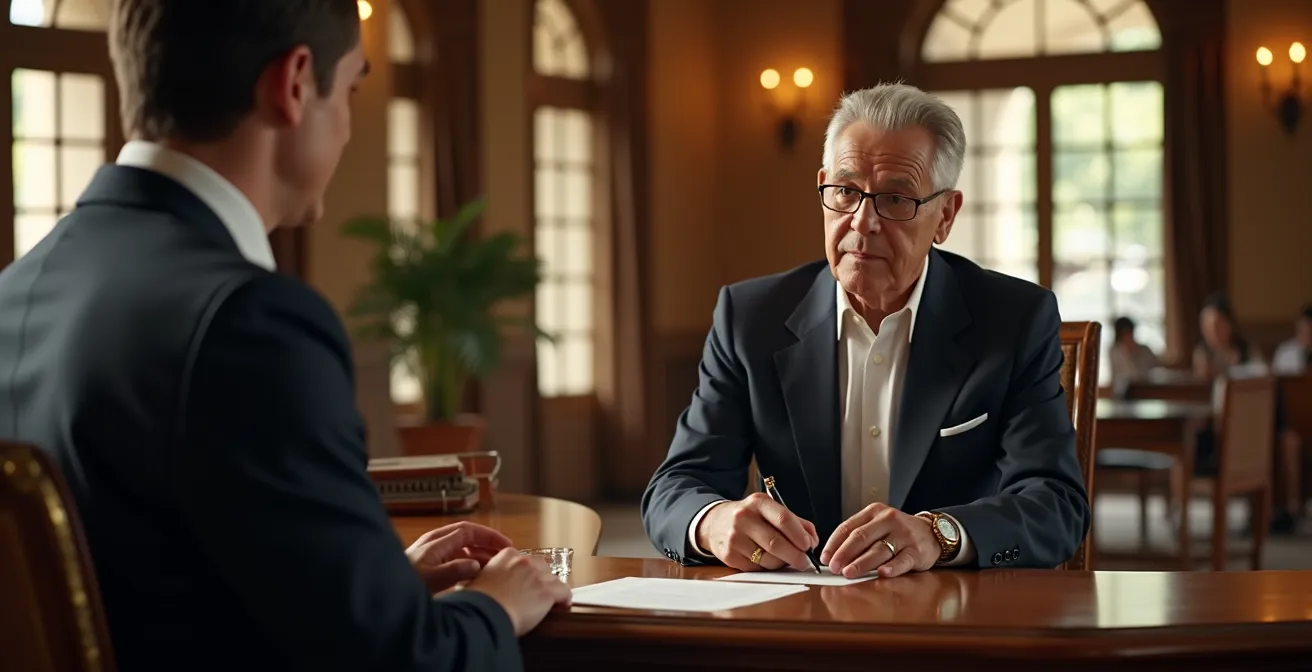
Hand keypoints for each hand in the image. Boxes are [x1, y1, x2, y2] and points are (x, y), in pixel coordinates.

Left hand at [406, 522, 513, 592]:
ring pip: (461, 548)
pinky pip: (454, 558)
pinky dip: (468, 563)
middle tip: (505, 554)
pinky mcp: (429, 565)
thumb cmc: (404, 585)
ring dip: (479, 554)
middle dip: (487, 543)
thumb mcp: (432, 579)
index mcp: (437, 542)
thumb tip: (476, 564)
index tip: (507, 545)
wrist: (381, 591)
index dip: (489, 536)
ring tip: (494, 566)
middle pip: (467, 536)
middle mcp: (435, 543)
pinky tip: (474, 575)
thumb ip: (455, 571)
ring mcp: (431, 553)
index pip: (469, 531)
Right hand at [463, 547, 572, 635]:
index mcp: (507, 556)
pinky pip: (564, 593)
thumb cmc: (476, 602)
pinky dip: (564, 599)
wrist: (484, 614)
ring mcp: (538, 577)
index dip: (526, 572)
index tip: (524, 581)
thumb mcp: (475, 581)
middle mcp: (525, 562)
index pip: (524, 559)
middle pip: (542, 567)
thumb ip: (484, 577)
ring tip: (550, 600)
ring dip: (552, 589)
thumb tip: (481, 585)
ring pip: (554, 579)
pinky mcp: (547, 594)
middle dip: (540, 578)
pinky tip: (563, 606)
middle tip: (536, 592)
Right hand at [696, 492, 818, 570]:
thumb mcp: (770, 510)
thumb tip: (813, 540)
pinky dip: (767, 567)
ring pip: (768, 559)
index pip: (783, 519)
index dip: (799, 535)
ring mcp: (734, 538)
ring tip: (785, 559)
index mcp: (758, 503)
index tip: (809, 545)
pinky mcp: (729, 556)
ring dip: (782, 563)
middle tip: (804, 561)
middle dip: (795, 556)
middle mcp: (743, 518)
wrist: (714, 522)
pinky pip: (757, 568)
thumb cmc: (749, 517)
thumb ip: (795, 522)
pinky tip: (766, 559)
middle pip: (776, 543)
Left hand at [820, 503, 939, 578]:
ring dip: (862, 563)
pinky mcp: (916, 551)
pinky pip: (902, 560)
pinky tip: (881, 573)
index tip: (825, 558)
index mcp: (874, 512)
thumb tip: (833, 555)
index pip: (848, 527)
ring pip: (879, 550)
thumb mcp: (878, 524)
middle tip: (834, 568)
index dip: (834, 544)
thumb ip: (858, 535)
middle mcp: (889, 520)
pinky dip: (891, 568)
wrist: (932, 533)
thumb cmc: (898, 532)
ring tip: (849, 573)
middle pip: (861, 537)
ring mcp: (903, 535)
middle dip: (844, 554)